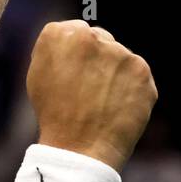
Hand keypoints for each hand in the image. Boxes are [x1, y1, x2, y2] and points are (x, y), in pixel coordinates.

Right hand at [27, 20, 158, 171]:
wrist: (79, 149)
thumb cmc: (54, 114)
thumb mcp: (38, 74)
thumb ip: (55, 47)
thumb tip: (73, 37)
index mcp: (63, 33)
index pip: (76, 32)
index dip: (75, 56)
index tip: (73, 75)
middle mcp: (95, 37)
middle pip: (101, 40)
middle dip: (97, 60)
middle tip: (87, 90)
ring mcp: (122, 54)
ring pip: (121, 58)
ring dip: (114, 74)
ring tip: (101, 103)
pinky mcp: (143, 73)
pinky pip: (137, 76)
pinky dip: (129, 90)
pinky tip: (116, 107)